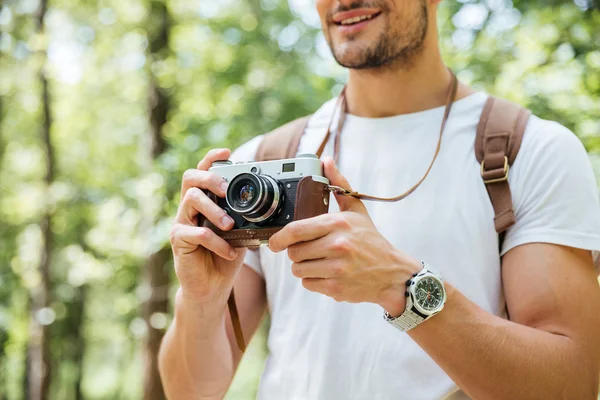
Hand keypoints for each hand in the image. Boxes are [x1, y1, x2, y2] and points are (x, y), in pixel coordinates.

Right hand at [170, 148, 246, 305]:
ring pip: (191, 200)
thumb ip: (246, 216)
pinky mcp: (179, 241)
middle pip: (190, 178)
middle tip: (225, 189)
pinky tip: (230, 252)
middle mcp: (189, 208)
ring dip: (214, 210)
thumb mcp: (241, 232)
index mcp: (204, 202)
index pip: (203, 172)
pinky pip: (197, 233)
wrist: (211, 288)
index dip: (212, 159)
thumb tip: (270, 202)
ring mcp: (182, 223)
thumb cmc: (225, 256)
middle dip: (210, 177)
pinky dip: (217, 242)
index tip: (227, 152)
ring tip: (230, 225)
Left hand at [269, 157, 421, 316]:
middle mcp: (337, 245)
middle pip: (294, 252)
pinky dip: (314, 281)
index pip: (296, 230)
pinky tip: (328, 274)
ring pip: (298, 270)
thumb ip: (339, 184)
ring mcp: (337, 268)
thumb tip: (326, 161)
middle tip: (310, 251)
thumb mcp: (357, 209)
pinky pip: (308, 284)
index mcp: (338, 224)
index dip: (279, 238)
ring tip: (321, 262)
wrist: (392, 274)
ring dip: (304, 267)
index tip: (274, 243)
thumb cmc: (371, 241)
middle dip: (297, 252)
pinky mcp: (336, 288)